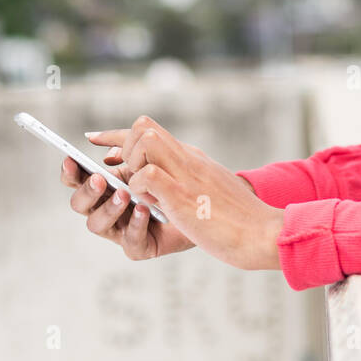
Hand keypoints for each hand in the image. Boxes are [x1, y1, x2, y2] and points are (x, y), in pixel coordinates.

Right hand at [60, 149, 195, 260]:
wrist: (202, 205)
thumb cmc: (169, 180)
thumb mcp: (146, 158)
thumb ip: (125, 148)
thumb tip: (98, 142)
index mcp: (103, 186)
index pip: (77, 180)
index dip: (70, 172)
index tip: (72, 159)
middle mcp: (106, 208)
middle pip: (79, 204)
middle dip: (86, 191)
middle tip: (100, 179)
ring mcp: (120, 229)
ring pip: (97, 224)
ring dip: (108, 208)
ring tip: (124, 194)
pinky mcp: (139, 247)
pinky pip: (130, 241)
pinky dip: (135, 224)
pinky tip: (143, 210)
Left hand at [85, 115, 284, 271]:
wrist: (264, 233)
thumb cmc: (238, 220)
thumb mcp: (209, 191)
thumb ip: (184, 182)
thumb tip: (155, 185)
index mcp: (192, 158)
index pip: (149, 130)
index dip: (117, 135)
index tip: (96, 140)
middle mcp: (187, 159)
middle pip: (143, 126)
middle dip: (122, 149)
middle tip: (126, 177)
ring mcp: (185, 175)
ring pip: (145, 141)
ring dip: (132, 166)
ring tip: (141, 192)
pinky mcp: (183, 196)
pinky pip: (147, 175)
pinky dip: (139, 188)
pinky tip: (149, 206)